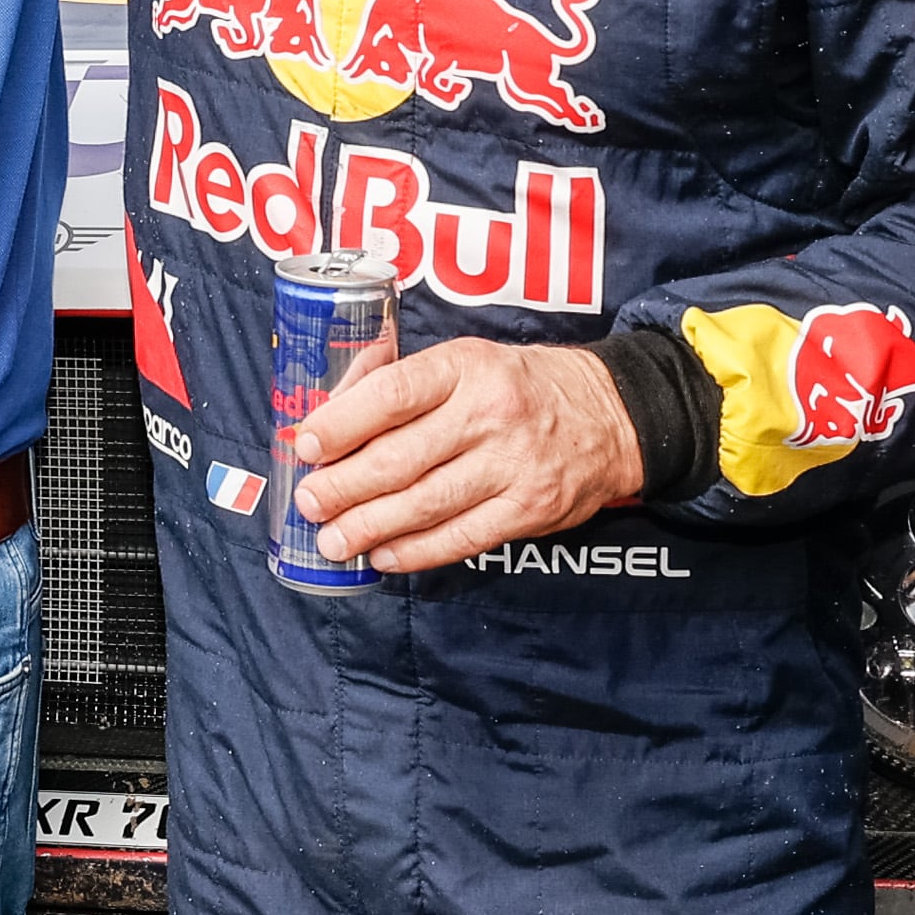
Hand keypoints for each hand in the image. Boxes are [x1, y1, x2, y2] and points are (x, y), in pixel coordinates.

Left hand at [289, 337, 645, 569]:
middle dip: (346, 485)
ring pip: (428, 503)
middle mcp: (490, 413)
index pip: (394, 394)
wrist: (609, 414)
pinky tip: (384, 556)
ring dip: (371, 525)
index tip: (305, 445)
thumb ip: (399, 378)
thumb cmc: (517, 385)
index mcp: (466, 366)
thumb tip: (329, 409)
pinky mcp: (529, 509)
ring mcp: (513, 465)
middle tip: (310, 503)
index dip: (343, 423)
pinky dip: (417, 551)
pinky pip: (462, 537)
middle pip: (403, 457)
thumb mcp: (466, 358)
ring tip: (333, 540)